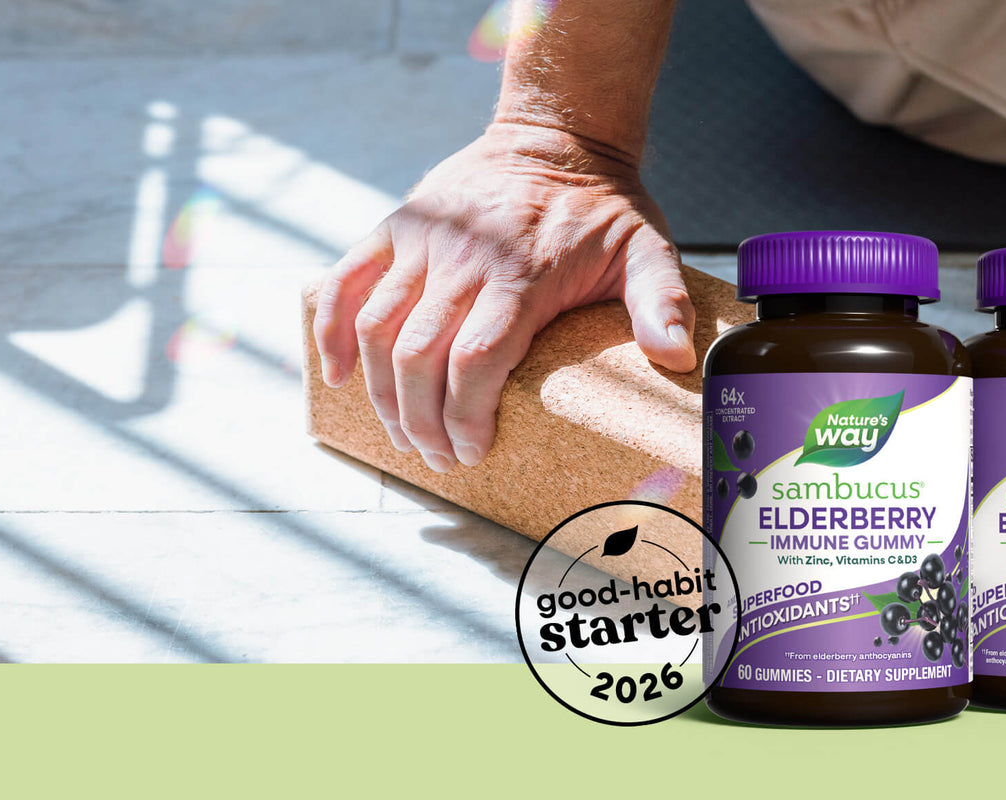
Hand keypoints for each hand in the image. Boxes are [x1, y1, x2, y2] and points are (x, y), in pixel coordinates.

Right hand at [311, 123, 695, 471]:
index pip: (476, 360)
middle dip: (421, 422)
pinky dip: (329, 333)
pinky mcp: (394, 228)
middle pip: (419, 356)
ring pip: (376, 329)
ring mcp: (421, 242)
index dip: (464, 416)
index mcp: (522, 274)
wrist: (555, 136)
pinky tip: (338, 376)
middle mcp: (463, 259)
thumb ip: (662, 301)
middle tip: (439, 458)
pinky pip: (344, 282)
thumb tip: (676, 357)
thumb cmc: (601, 208)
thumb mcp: (647, 249)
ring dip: (382, 394)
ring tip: (403, 434)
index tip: (472, 452)